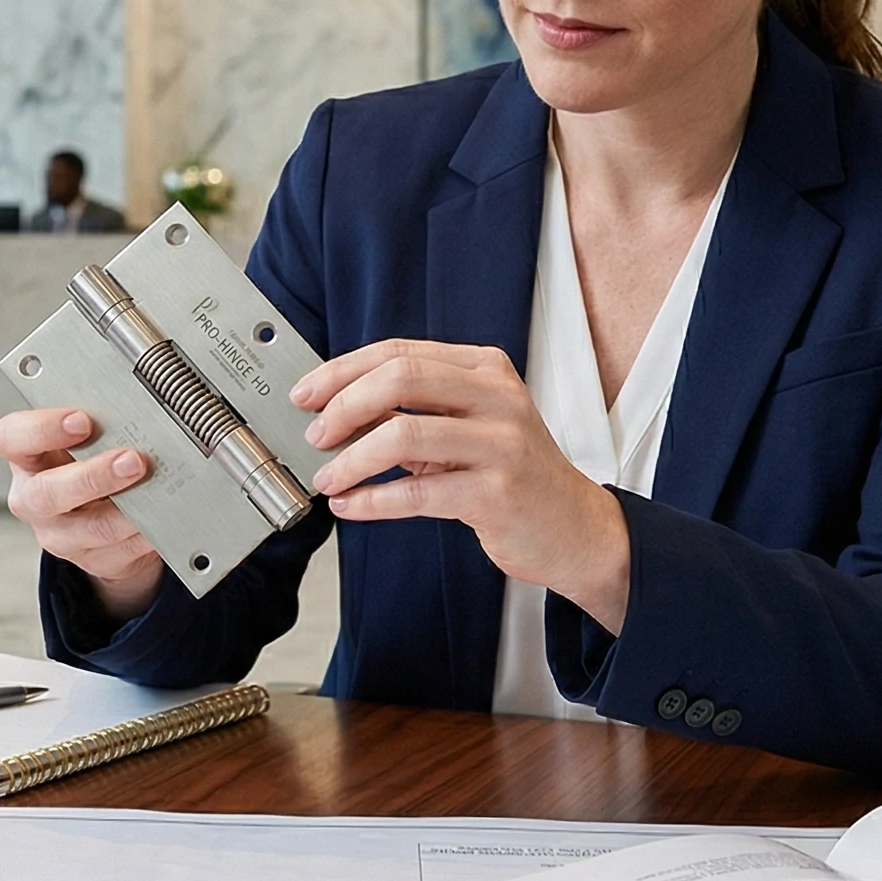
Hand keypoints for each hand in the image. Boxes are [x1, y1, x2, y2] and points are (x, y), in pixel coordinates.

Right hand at [0, 407, 165, 622]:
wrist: (104, 511)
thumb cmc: (89, 460)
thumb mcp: (83, 436)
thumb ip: (97, 420)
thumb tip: (131, 404)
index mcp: (25, 458)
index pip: (11, 439)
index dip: (42, 430)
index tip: (81, 420)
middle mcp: (34, 499)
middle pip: (46, 494)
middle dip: (92, 477)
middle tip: (131, 460)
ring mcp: (60, 535)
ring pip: (89, 530)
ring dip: (126, 511)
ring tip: (155, 490)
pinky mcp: (93, 559)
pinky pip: (120, 552)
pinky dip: (145, 534)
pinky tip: (162, 517)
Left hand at [296, 340, 631, 632]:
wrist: (574, 528)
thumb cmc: (512, 474)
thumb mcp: (469, 426)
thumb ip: (415, 410)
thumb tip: (337, 411)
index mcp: (486, 369)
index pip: (400, 352)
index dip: (344, 370)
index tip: (307, 393)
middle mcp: (498, 398)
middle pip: (400, 379)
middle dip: (344, 405)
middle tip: (316, 435)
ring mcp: (501, 444)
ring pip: (404, 433)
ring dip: (352, 458)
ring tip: (329, 477)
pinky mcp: (497, 494)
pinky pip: (417, 493)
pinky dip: (372, 500)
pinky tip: (351, 506)